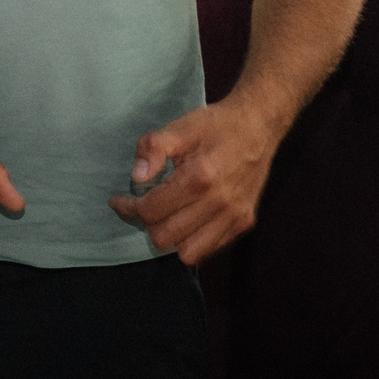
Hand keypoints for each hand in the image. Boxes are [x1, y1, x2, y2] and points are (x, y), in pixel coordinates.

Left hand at [107, 98, 281, 263]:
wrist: (258, 125)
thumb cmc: (216, 125)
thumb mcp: (180, 127)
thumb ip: (153, 148)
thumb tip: (136, 178)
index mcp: (199, 178)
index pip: (150, 212)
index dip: (128, 207)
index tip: (120, 199)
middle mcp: (219, 203)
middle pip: (164, 237)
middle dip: (146, 223)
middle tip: (141, 206)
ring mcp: (234, 216)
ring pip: (187, 252)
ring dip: (169, 237)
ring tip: (164, 215)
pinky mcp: (244, 222)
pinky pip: (209, 250)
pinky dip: (191, 241)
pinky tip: (185, 219)